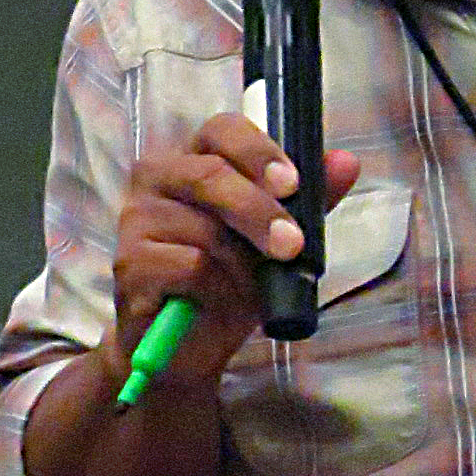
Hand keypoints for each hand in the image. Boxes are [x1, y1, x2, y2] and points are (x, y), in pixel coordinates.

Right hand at [102, 113, 361, 392]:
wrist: (188, 345)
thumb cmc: (231, 281)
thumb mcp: (280, 238)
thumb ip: (310, 200)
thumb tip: (346, 162)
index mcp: (196, 160)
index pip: (222, 130)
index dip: (258, 151)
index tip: (292, 183)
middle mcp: (158, 179)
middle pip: (210, 174)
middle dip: (260, 211)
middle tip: (292, 246)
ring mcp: (136, 219)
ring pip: (205, 228)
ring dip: (240, 263)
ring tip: (242, 284)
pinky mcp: (129, 263)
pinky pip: (189, 266)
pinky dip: (216, 287)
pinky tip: (212, 299)